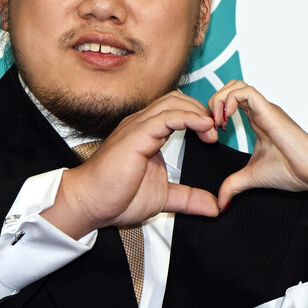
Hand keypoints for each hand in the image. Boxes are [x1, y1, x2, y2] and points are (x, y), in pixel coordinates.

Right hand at [44, 92, 220, 238]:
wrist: (89, 204)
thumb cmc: (115, 197)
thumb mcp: (163, 199)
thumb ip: (188, 199)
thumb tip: (214, 207)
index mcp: (147, 134)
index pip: (178, 111)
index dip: (199, 117)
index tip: (214, 136)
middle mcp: (142, 125)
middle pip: (178, 100)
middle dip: (202, 111)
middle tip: (217, 131)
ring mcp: (138, 127)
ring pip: (174, 103)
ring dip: (199, 112)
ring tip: (212, 131)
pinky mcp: (136, 135)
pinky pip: (167, 117)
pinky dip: (189, 117)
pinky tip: (203, 126)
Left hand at [206, 80, 307, 208]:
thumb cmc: (292, 171)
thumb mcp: (252, 178)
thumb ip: (234, 185)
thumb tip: (221, 202)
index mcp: (258, 122)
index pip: (231, 102)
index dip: (216, 112)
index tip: (212, 133)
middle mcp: (261, 112)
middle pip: (231, 88)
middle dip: (214, 102)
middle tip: (212, 125)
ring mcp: (265, 109)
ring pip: (236, 85)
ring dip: (220, 100)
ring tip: (218, 122)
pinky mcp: (269, 110)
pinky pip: (245, 92)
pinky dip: (229, 101)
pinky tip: (226, 120)